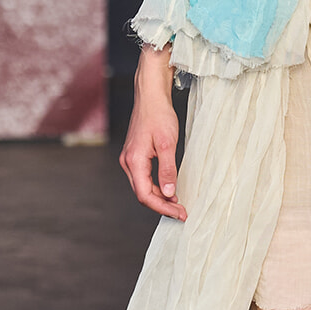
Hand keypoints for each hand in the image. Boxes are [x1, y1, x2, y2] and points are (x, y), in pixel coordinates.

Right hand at [119, 52, 186, 219]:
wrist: (151, 96)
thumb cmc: (159, 115)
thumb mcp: (168, 143)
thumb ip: (168, 169)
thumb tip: (168, 193)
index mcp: (134, 161)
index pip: (145, 195)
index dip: (163, 207)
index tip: (180, 213)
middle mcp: (128, 162)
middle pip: (142, 194)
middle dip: (162, 206)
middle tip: (182, 212)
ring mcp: (129, 159)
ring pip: (142, 187)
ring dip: (159, 198)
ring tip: (178, 204)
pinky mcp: (135, 155)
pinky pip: (143, 178)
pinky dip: (156, 187)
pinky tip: (169, 190)